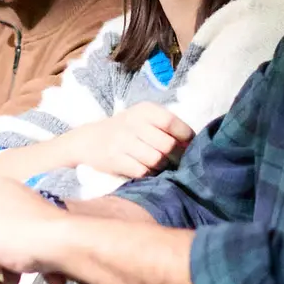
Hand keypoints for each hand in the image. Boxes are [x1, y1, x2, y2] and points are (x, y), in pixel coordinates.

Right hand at [74, 103, 193, 178]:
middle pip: (166, 145)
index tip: (188, 145)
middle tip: (174, 160)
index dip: (185, 137)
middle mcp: (133, 123)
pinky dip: (148, 174)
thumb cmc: (126, 130)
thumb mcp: (145, 119)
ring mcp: (122, 141)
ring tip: (159, 165)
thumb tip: (194, 143)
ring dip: (162, 166)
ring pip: (156, 160)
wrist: (89, 140)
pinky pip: (142, 171)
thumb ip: (167, 127)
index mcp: (145, 110)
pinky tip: (146, 170)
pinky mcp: (115, 159)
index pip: (172, 123)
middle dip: (175, 156)